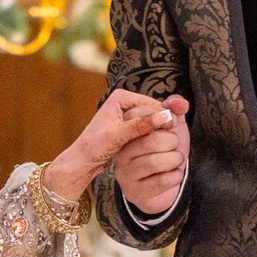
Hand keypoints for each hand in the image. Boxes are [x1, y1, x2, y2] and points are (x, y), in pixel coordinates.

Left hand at [44, 90, 179, 201]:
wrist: (83, 158)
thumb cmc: (94, 147)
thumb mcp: (116, 136)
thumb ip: (138, 126)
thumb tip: (162, 118)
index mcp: (121, 97)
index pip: (151, 104)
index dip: (163, 117)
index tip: (173, 130)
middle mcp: (126, 101)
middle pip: (153, 111)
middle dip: (161, 124)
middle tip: (173, 139)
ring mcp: (129, 112)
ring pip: (153, 119)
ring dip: (158, 131)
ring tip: (166, 144)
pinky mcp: (132, 123)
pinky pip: (148, 127)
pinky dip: (153, 135)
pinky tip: (157, 146)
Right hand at [109, 94, 190, 215]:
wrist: (165, 184)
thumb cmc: (166, 151)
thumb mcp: (171, 126)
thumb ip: (174, 109)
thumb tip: (181, 103)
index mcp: (125, 132)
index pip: (140, 117)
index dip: (163, 118)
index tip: (171, 124)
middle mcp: (119, 152)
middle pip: (150, 140)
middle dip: (172, 141)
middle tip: (174, 145)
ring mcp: (124, 173)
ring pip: (155, 162)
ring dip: (175, 159)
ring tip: (176, 159)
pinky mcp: (134, 192)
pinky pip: (160, 181)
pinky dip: (175, 176)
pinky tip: (174, 174)